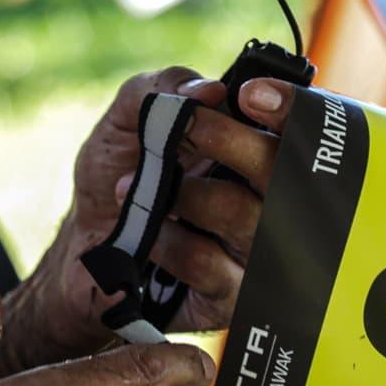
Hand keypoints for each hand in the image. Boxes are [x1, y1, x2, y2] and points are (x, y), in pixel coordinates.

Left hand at [38, 66, 298, 353]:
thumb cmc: (116, 177)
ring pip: (245, 215)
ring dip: (183, 194)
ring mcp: (256, 254)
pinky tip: (145, 236)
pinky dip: (168, 240)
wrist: (83, 247)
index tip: (249, 96)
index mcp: (255, 153)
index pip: (302, 130)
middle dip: (231, 142)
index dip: (291, 110)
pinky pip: (209, 263)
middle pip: (284, 171)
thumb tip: (209, 89)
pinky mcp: (231, 297)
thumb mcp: (124, 124)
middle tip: (182, 131)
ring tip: (133, 187)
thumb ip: (157, 90)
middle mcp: (271, 203)